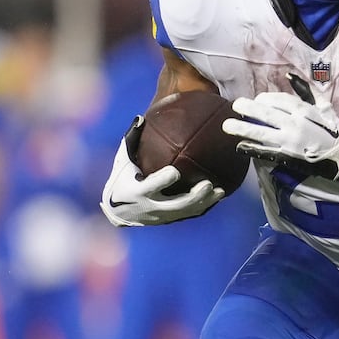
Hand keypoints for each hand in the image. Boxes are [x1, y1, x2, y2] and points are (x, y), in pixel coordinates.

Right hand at [100, 117, 222, 225]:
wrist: (118, 211)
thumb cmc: (121, 178)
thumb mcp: (122, 160)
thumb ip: (132, 139)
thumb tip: (141, 118)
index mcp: (137, 191)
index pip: (151, 186)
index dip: (162, 180)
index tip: (175, 171)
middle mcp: (150, 206)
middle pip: (175, 205)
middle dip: (193, 197)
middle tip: (208, 184)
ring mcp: (161, 216)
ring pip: (186, 212)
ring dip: (204, 203)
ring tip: (220, 191)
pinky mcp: (168, 220)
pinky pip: (188, 215)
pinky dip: (203, 206)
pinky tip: (217, 196)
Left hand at [223, 91, 338, 178]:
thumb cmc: (332, 129)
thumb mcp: (323, 106)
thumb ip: (306, 90)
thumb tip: (289, 76)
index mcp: (305, 111)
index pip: (279, 100)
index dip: (265, 99)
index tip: (256, 101)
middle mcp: (296, 125)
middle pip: (267, 114)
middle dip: (249, 109)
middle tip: (235, 105)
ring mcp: (290, 142)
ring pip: (262, 133)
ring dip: (243, 129)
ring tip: (227, 125)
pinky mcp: (288, 157)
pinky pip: (266, 152)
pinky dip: (252, 149)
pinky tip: (239, 146)